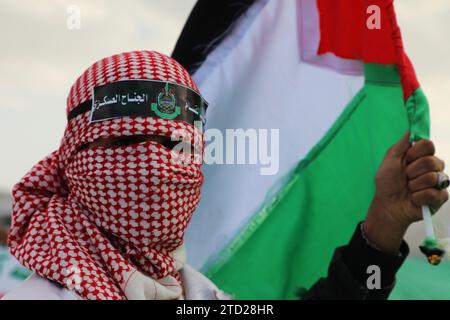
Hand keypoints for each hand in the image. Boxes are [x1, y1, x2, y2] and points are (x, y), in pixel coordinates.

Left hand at [363, 132, 447, 254]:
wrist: (387, 204)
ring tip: (408, 188)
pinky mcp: (440, 197)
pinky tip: (414, 198)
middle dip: (413, 170)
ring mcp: (438, 182)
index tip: (406, 159)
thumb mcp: (390, 160)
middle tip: (405, 176)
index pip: (428, 144)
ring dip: (415, 184)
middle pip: (433, 161)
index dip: (416, 152)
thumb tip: (411, 129)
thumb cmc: (387, 183)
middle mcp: (432, 167)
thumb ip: (401, 144)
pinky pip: (435, 193)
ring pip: (434, 177)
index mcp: (420, 156)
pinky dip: (419, 197)